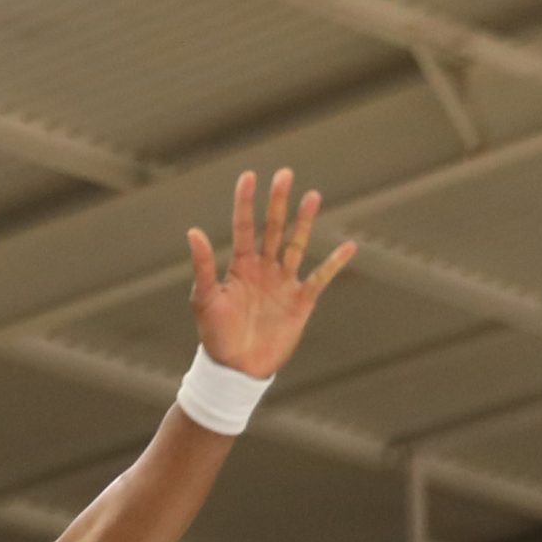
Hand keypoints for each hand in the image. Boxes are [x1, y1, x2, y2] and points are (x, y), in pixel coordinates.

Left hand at [187, 168, 355, 378]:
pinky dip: (335, 263)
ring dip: (305, 221)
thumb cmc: (215, 335)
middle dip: (279, 202)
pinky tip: (349, 246)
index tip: (249, 176)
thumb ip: (202, 267)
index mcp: (239, 267)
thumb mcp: (204, 299)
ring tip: (313, 195)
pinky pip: (321, 277)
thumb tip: (192, 231)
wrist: (236, 368)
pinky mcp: (301, 301)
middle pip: (274, 229)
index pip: (244, 227)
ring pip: (297, 245)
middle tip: (285, 173)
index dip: (246, 202)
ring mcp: (283, 283)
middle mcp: (263, 269)